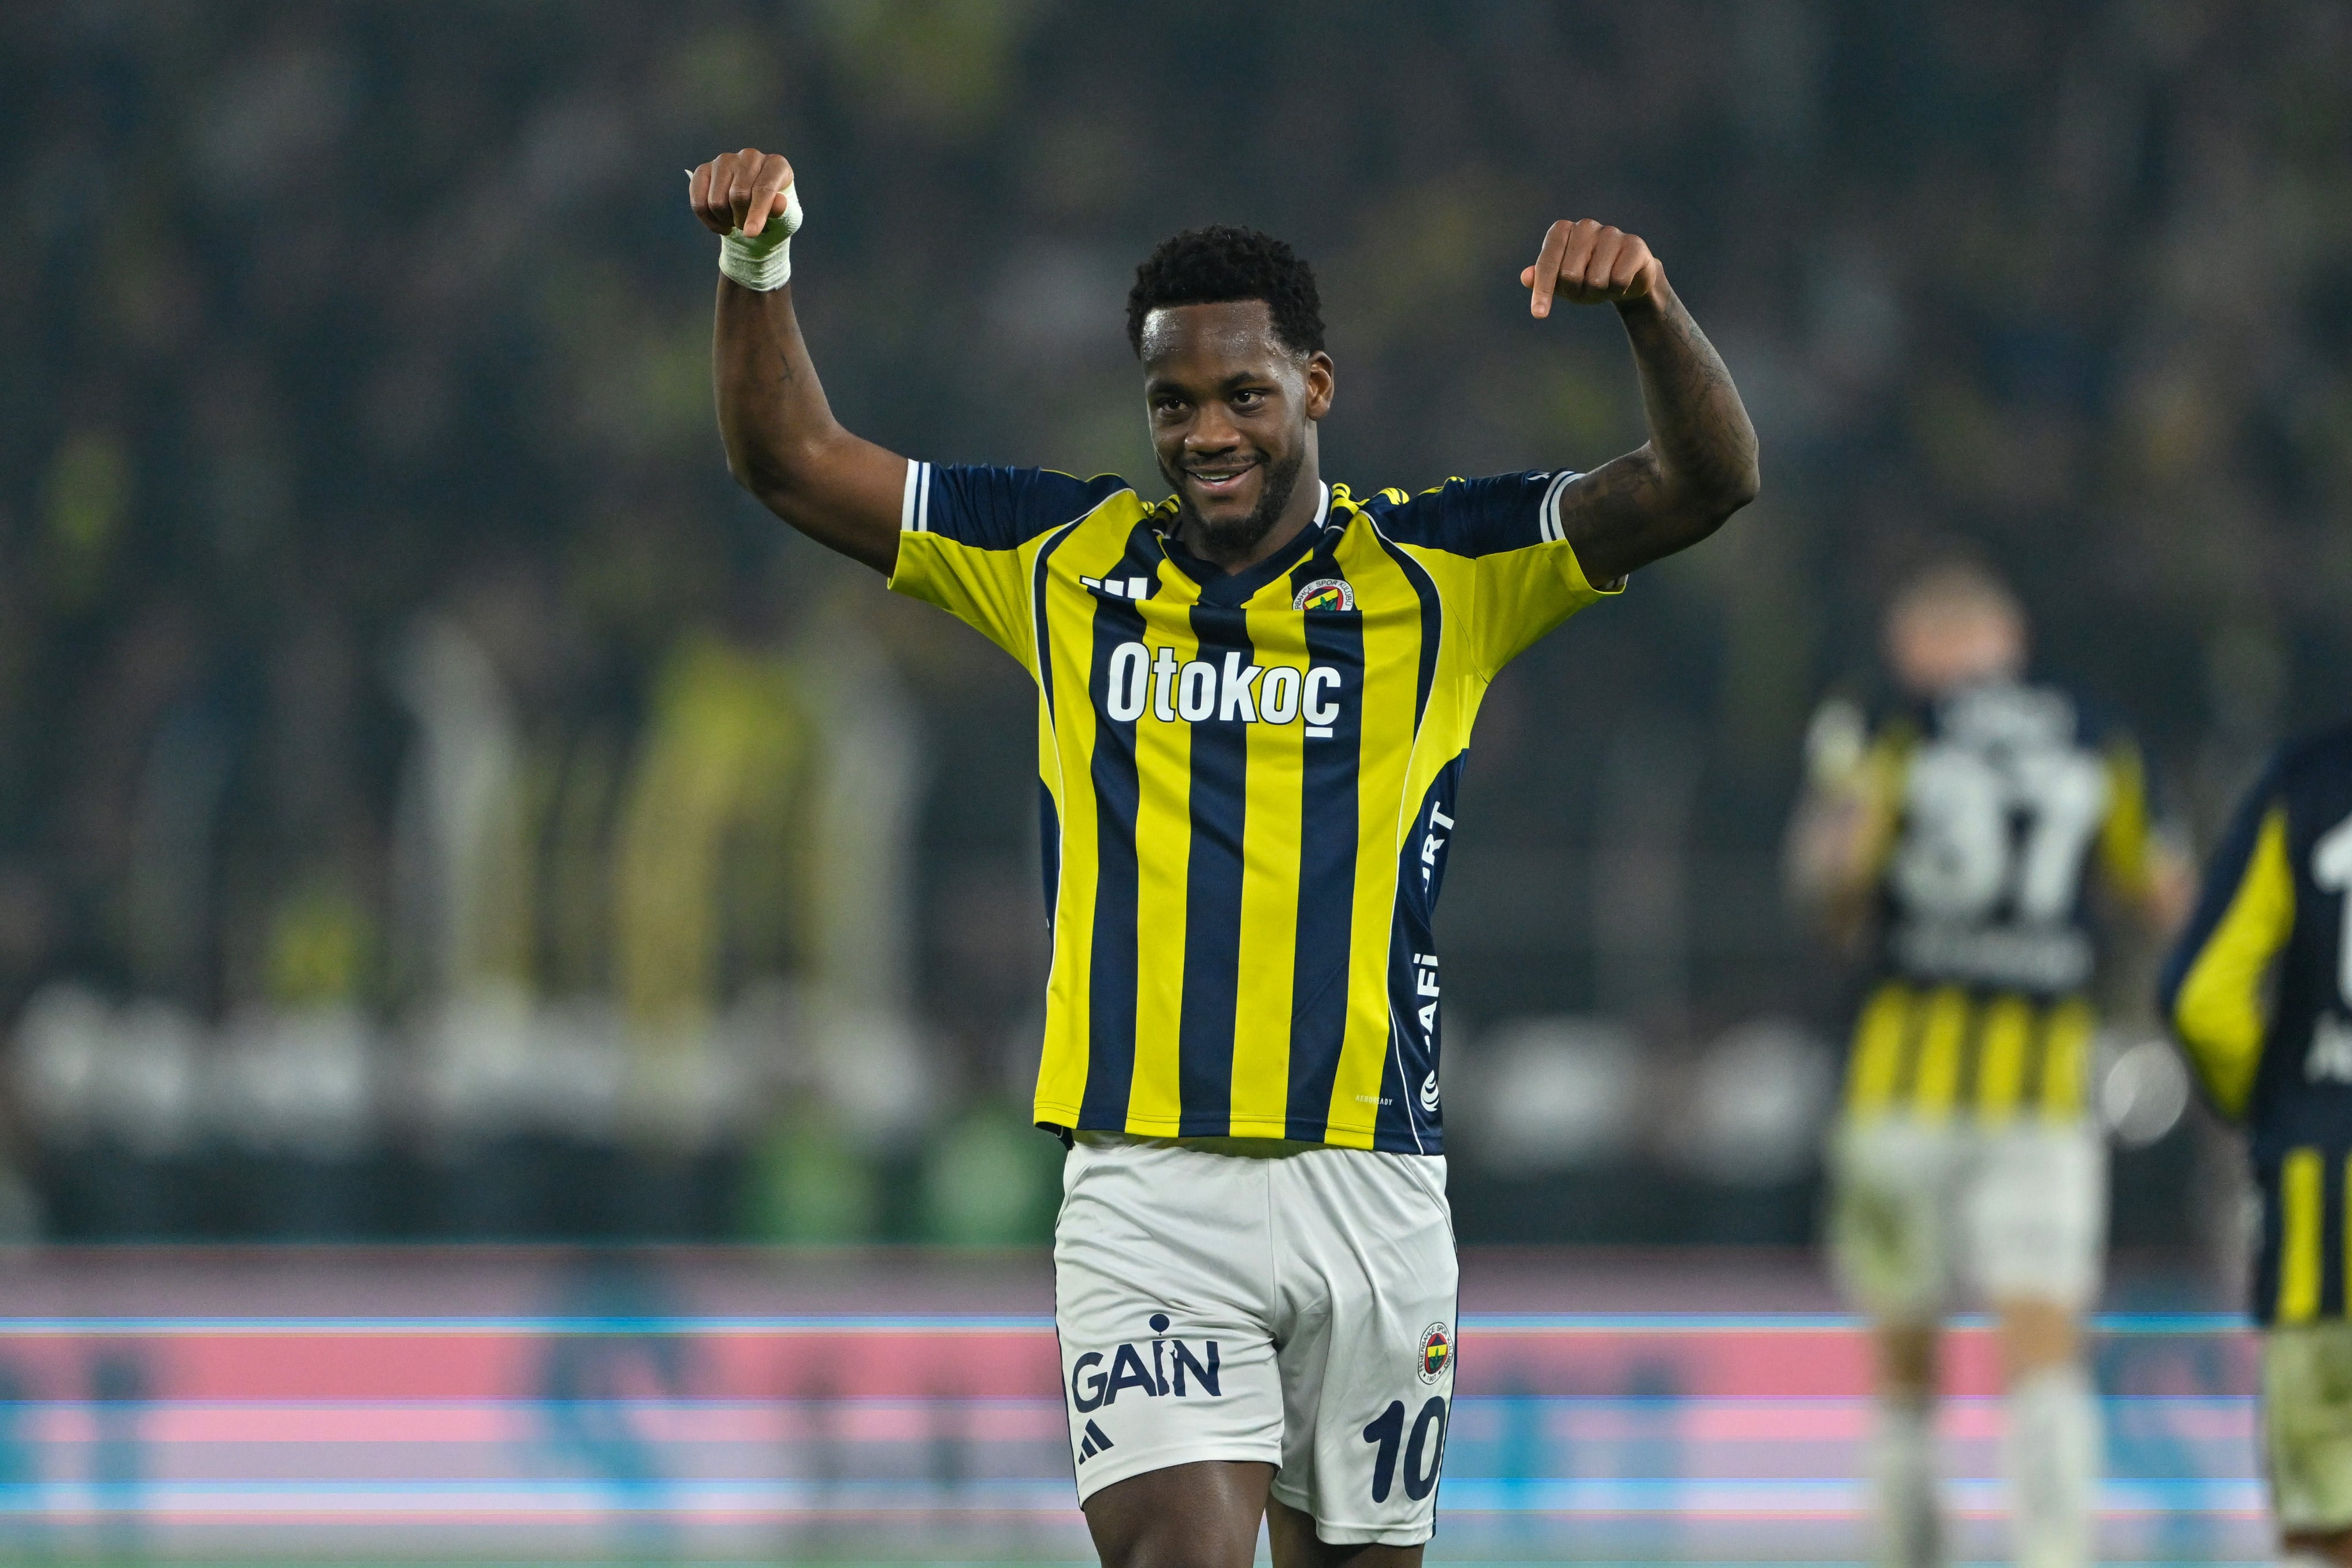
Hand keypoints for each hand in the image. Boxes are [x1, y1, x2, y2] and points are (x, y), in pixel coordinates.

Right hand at [688, 147, 795, 236]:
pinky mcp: (704, 169)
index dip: (757, 214)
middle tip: (747, 225)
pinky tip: (720, 223)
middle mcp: (751, 156)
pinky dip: (708, 220)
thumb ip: (784, 213)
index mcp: (776, 165)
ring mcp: (725, 160)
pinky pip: (698, 202)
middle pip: (738, 196)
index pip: (763, 189)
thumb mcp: (786, 219)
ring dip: (725, 220)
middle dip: (741, 220)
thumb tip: (779, 203)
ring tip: (735, 220)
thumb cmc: (774, 215)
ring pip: (716, 201)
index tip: (751, 234)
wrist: (755, 212)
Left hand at [1521, 219, 1661, 316]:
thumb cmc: (1585, 277)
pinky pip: (1619, 279)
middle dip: (1576, 292)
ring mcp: (1611, 232)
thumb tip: (1526, 277)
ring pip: (1595, 279)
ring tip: (1603, 285)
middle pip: (1569, 275)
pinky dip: (1618, 290)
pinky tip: (1621, 282)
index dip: (1543, 290)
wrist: (1625, 277)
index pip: (1547, 263)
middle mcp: (1585, 226)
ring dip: (1598, 293)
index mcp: (1561, 230)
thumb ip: (1541, 278)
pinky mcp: (1634, 244)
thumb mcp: (1559, 281)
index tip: (1539, 314)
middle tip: (1584, 290)